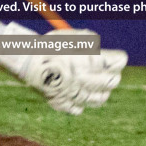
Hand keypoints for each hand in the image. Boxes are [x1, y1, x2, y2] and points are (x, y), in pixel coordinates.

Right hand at [0, 24, 126, 114]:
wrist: (27, 60)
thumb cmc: (50, 45)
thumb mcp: (74, 37)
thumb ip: (91, 43)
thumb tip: (101, 50)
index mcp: (92, 62)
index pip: (117, 63)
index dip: (119, 59)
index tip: (119, 58)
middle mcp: (87, 80)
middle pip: (111, 82)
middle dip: (113, 76)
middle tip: (112, 73)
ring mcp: (76, 94)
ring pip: (99, 99)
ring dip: (102, 92)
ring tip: (99, 87)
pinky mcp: (64, 104)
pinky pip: (79, 108)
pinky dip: (82, 103)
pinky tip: (80, 94)